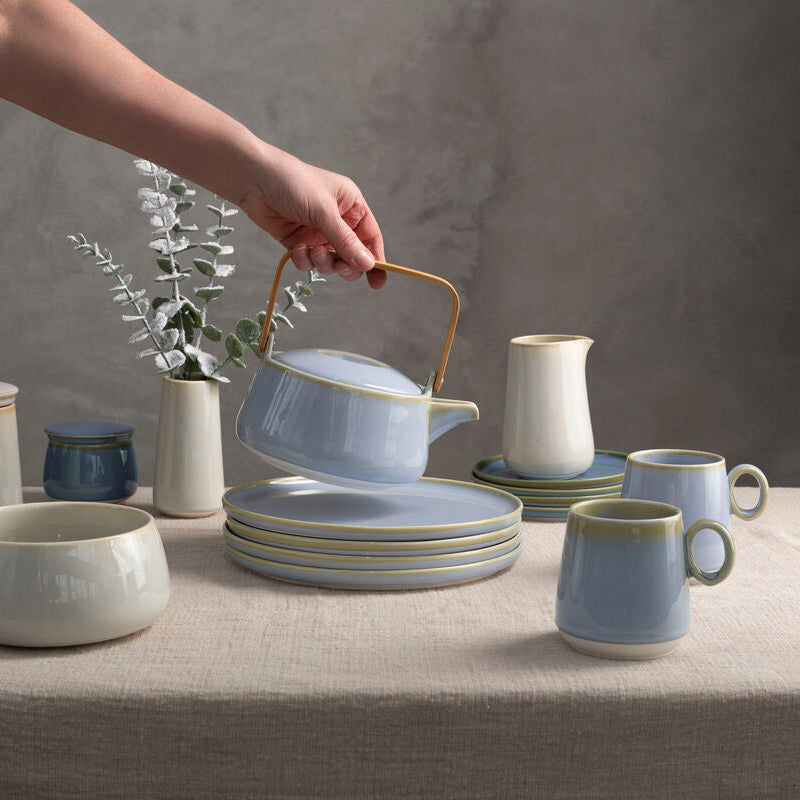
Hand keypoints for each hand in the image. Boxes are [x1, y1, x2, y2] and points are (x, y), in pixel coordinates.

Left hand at [237, 144, 385, 288]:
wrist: (253, 179)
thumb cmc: (293, 183)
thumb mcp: (324, 212)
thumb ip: (345, 241)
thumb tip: (368, 265)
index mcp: (351, 206)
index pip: (370, 237)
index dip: (376, 259)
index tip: (377, 282)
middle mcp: (337, 221)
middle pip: (352, 256)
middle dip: (344, 265)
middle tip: (336, 266)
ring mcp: (317, 233)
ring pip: (330, 263)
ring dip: (322, 263)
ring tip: (312, 252)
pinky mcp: (299, 242)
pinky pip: (309, 263)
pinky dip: (304, 261)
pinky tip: (296, 249)